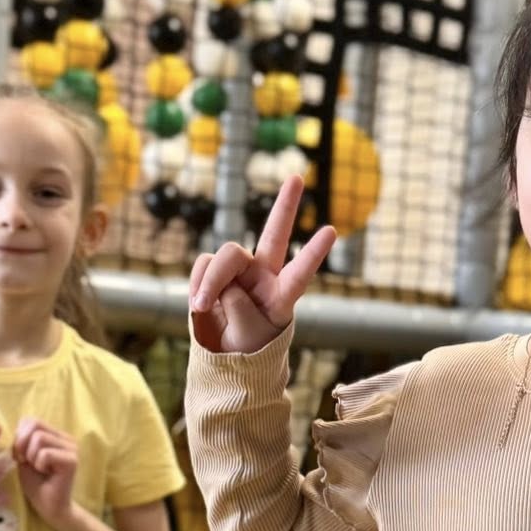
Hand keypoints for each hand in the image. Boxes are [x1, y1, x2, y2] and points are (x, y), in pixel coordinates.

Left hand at [14, 418, 79, 521]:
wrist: (49, 507)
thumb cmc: (36, 483)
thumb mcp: (24, 456)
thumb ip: (23, 440)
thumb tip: (19, 428)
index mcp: (56, 435)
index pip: (30, 420)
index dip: (18, 437)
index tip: (20, 456)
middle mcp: (67, 438)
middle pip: (34, 425)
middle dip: (22, 445)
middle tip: (26, 462)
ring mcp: (71, 448)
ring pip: (39, 438)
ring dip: (31, 456)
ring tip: (38, 468)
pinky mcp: (72, 461)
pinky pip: (45, 454)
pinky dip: (39, 464)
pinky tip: (46, 473)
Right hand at [188, 175, 336, 354]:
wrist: (224, 354)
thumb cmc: (247, 347)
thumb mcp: (248, 336)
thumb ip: (239, 307)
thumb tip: (224, 280)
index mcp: (282, 294)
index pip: (300, 272)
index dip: (313, 252)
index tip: (332, 230)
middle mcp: (264, 275)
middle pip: (274, 234)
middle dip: (285, 206)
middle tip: (297, 177)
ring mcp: (240, 270)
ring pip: (226, 256)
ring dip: (210, 281)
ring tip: (203, 306)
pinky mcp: (215, 271)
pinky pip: (204, 265)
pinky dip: (198, 282)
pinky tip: (198, 302)